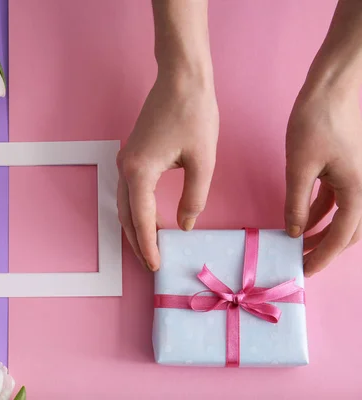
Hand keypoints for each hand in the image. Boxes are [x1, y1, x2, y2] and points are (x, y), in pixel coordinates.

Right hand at [116, 77, 218, 270]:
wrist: (181, 79)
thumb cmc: (194, 114)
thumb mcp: (202, 160)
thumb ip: (194, 197)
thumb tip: (186, 224)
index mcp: (140, 171)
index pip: (141, 219)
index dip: (148, 245)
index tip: (156, 265)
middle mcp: (126, 168)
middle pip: (125, 215)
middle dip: (137, 241)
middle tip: (150, 263)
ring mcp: (126, 161)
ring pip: (123, 204)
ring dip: (135, 227)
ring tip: (150, 247)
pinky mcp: (132, 154)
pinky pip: (128, 191)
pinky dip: (136, 211)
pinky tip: (150, 219)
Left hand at [285, 84, 361, 276]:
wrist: (330, 88)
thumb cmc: (315, 121)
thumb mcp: (299, 165)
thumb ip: (296, 201)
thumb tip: (294, 231)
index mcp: (357, 188)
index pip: (342, 235)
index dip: (324, 256)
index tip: (305, 271)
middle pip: (349, 230)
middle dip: (327, 249)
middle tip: (302, 263)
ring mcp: (355, 178)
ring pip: (343, 216)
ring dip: (323, 232)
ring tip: (299, 247)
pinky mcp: (345, 170)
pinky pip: (336, 200)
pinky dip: (321, 213)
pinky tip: (302, 221)